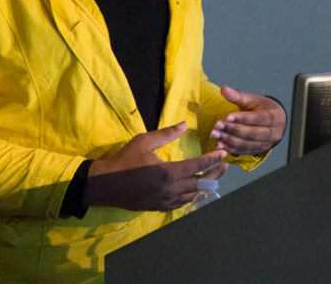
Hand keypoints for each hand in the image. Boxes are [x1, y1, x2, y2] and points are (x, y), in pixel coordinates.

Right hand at [85, 123, 227, 211]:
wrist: (105, 184)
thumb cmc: (124, 160)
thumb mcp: (144, 141)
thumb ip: (166, 134)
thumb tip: (184, 124)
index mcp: (168, 172)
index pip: (199, 166)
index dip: (213, 159)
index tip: (224, 153)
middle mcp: (171, 189)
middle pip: (202, 183)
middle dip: (216, 173)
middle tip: (225, 165)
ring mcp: (166, 201)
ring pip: (194, 195)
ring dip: (206, 185)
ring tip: (214, 175)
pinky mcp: (159, 207)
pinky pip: (183, 203)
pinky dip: (193, 195)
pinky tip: (195, 188)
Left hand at [210, 86, 286, 155]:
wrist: (275, 121)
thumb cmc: (262, 108)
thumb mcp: (252, 100)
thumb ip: (237, 96)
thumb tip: (223, 89)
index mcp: (272, 116)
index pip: (257, 118)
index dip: (242, 118)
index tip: (227, 116)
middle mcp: (272, 132)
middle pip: (251, 133)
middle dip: (233, 130)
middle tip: (217, 126)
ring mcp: (266, 144)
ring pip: (247, 144)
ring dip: (229, 140)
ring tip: (215, 135)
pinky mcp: (259, 151)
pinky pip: (244, 151)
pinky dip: (231, 148)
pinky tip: (220, 145)